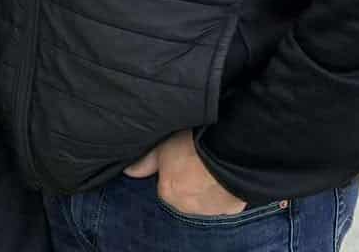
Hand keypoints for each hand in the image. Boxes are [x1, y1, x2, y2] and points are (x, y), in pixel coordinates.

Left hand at [124, 131, 250, 218]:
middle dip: (189, 184)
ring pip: (203, 202)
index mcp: (168, 193)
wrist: (228, 151)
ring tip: (211, 169)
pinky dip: (224, 195)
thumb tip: (129, 171)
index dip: (174, 172)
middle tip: (197, 164)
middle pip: (184, 196)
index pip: (166, 186)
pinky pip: (224, 204)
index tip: (183, 159)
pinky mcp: (229, 210)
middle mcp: (186, 207)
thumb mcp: (163, 147)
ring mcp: (208, 211)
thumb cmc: (194, 146)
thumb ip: (145, 163)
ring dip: (205, 190)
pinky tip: (225, 179)